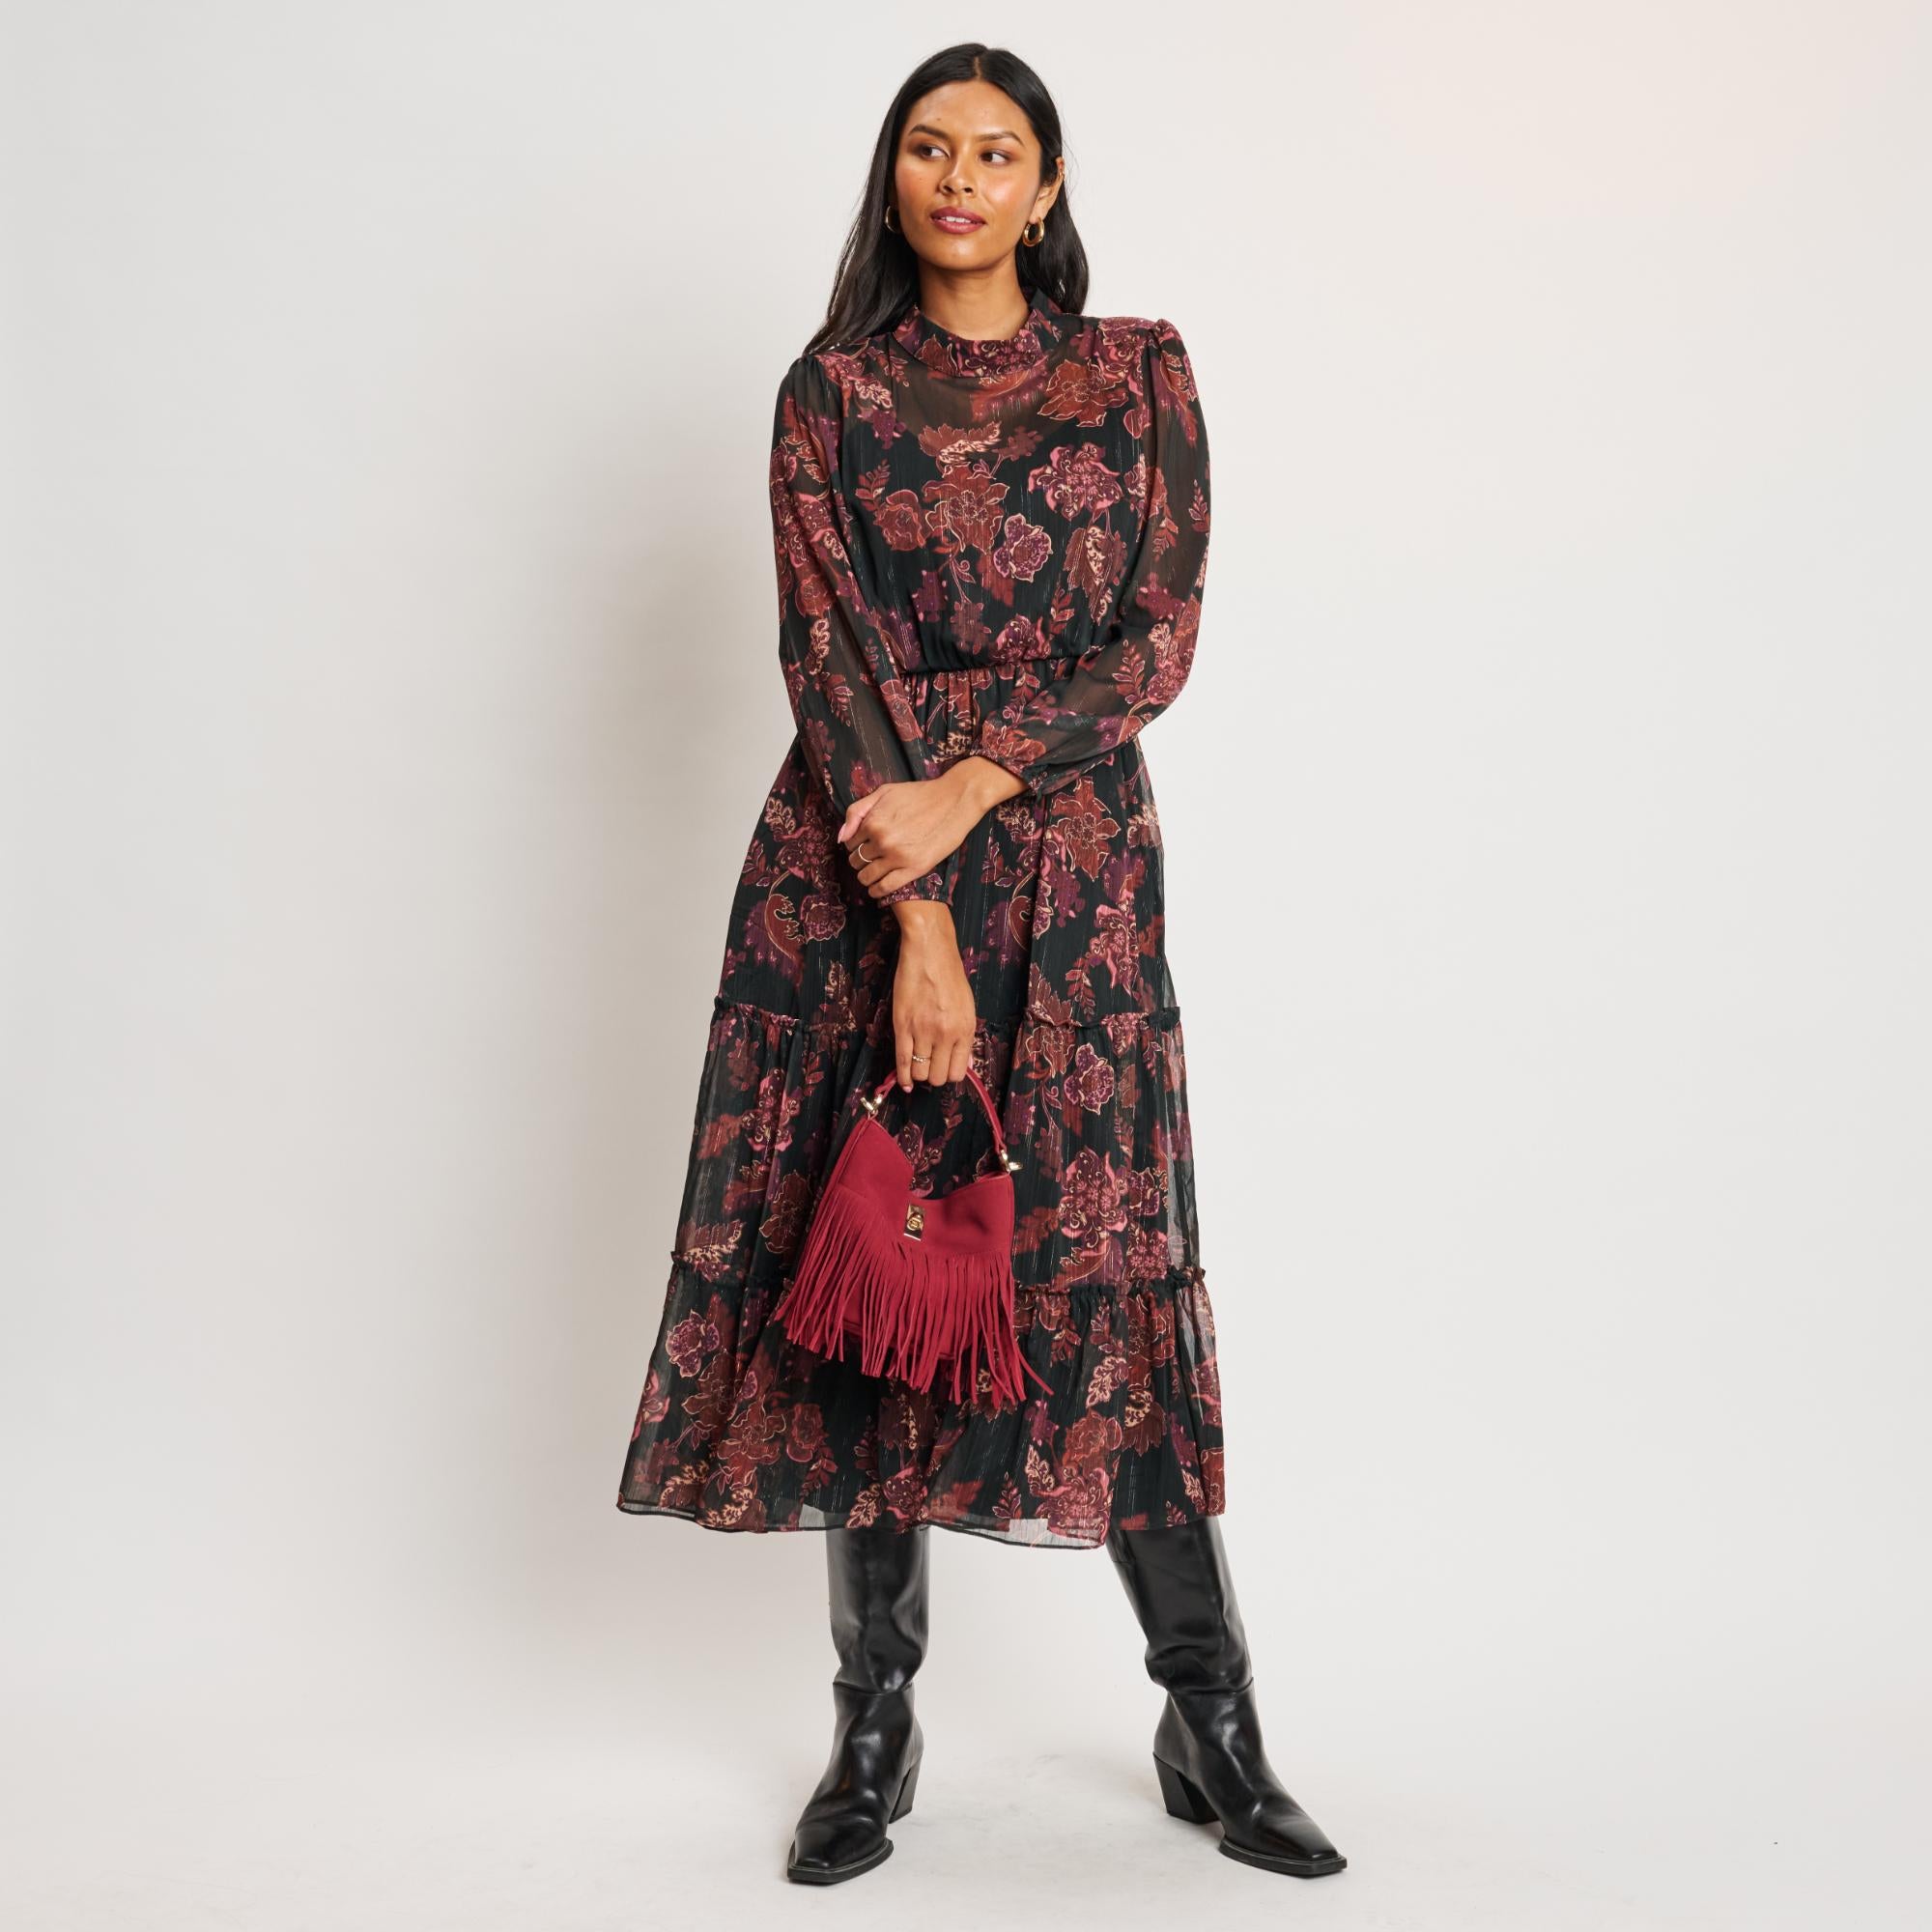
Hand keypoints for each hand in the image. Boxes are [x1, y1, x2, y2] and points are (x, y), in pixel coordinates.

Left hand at [837, 759, 1020, 899]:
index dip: (855, 845)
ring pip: (867, 876)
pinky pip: (885, 888)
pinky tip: (877, 889)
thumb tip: (841, 838)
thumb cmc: (920, 794)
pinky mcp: (915, 869)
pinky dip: (877, 891)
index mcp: (873, 821)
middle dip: (859, 860)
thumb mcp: (884, 792)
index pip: (849, 843)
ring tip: (873, 873)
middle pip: (856, 860)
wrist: (954, 800)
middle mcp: (882, 840)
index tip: (863, 846)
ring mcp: (898, 856)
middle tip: (870, 859)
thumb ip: (857, 811)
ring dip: (866, 876)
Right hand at [888, 907, 975, 1089]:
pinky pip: (902, 1060)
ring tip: (917, 1065)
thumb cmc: (950, 975)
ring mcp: (923, 1031)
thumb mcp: (967, 1007)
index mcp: (965, 1030)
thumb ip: (964, 1036)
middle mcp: (946, 1035)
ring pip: (920, 1072)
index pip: (958, 1072)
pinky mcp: (903, 1025)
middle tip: (930, 1066)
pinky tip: (903, 1082)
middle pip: (938, 1077)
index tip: (943, 1068)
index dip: (949, 1074)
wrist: (930, 951)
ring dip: (918, 1074)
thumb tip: (962, 1064)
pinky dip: (902, 1076)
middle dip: (933, 1076)